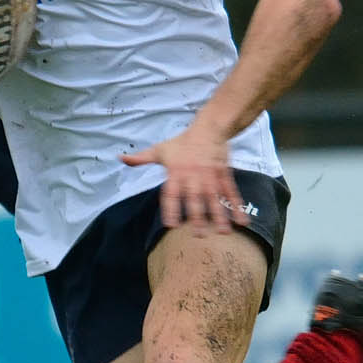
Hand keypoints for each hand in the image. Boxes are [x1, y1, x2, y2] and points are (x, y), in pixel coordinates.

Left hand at [120, 125, 244, 231]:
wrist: (209, 128)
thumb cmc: (182, 142)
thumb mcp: (160, 149)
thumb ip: (141, 158)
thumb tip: (120, 158)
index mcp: (176, 172)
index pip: (171, 193)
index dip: (171, 208)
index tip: (171, 225)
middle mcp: (193, 175)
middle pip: (195, 198)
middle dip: (198, 216)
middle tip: (199, 234)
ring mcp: (211, 176)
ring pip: (215, 198)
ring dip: (220, 215)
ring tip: (223, 232)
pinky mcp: (224, 174)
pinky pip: (231, 193)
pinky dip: (238, 207)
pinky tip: (242, 222)